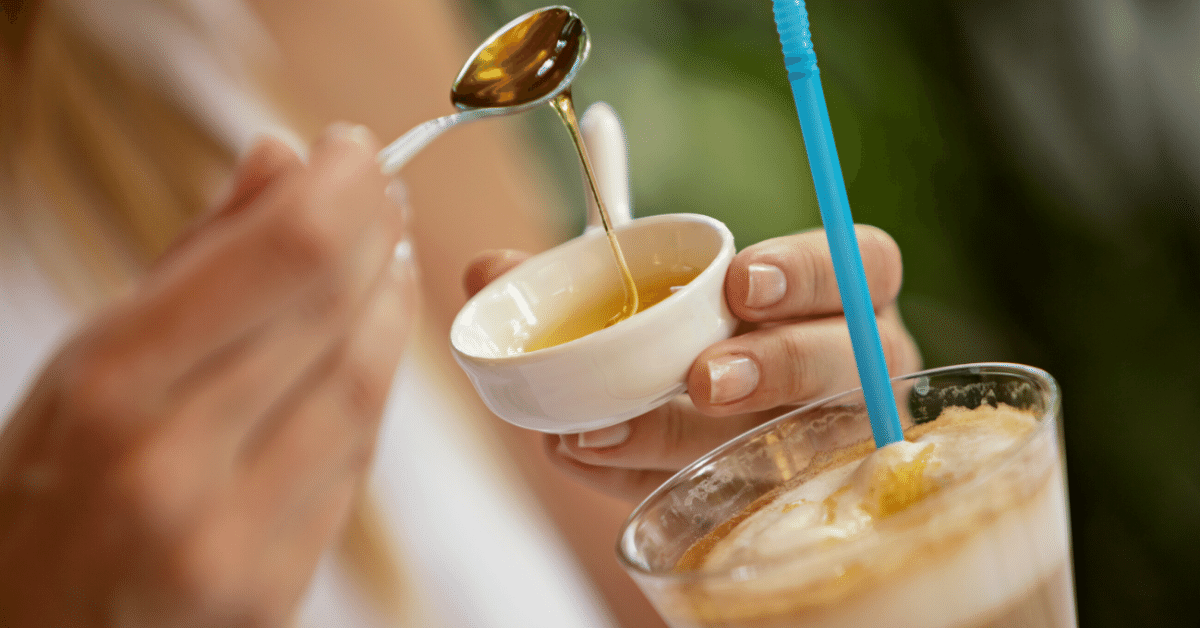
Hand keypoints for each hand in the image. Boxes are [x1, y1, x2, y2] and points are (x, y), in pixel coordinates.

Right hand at [0, 124, 414, 625]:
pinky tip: (370, 346)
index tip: (357, 150)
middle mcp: (174, 465)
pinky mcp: (273, 590)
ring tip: (388, 260)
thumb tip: (283, 158)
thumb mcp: (84, 361)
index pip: (286, 256)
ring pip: (362, 389)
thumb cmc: (41, 491)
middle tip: (385, 194)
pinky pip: (353, 463)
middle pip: (335, 313)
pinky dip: (371, 389)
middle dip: (376, 234)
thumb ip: (194, 259)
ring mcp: (232, 539)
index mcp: (110, 387)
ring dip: (390, 309)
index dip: (345, 187)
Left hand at [464, 226, 920, 502]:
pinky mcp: (800, 501)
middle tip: (703, 378)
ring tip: (625, 434)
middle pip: (862, 355)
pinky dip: (674, 489)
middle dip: (783, 362)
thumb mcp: (640, 305)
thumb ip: (572, 283)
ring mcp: (838, 439)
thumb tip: (485, 270)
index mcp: (831, 297)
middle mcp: (853, 366)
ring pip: (821, 442)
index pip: (860, 262)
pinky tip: (614, 472)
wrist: (709, 437)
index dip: (810, 269)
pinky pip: (758, 505)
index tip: (739, 280)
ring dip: (725, 440)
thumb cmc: (683, 347)